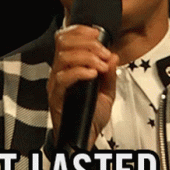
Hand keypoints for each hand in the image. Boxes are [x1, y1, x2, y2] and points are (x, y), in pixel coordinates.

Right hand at [47, 24, 118, 149]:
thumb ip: (110, 74)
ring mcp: (57, 84)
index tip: (97, 34)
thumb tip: (113, 56)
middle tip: (104, 53)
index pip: (67, 39)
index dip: (81, 31)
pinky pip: (63, 78)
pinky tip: (92, 75)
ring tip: (101, 66)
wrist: (85, 138)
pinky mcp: (56, 97)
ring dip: (87, 57)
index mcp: (71, 67)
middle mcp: (60, 72)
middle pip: (64, 43)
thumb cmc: (91, 116)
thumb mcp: (107, 92)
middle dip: (88, 43)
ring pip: (64, 58)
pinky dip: (80, 72)